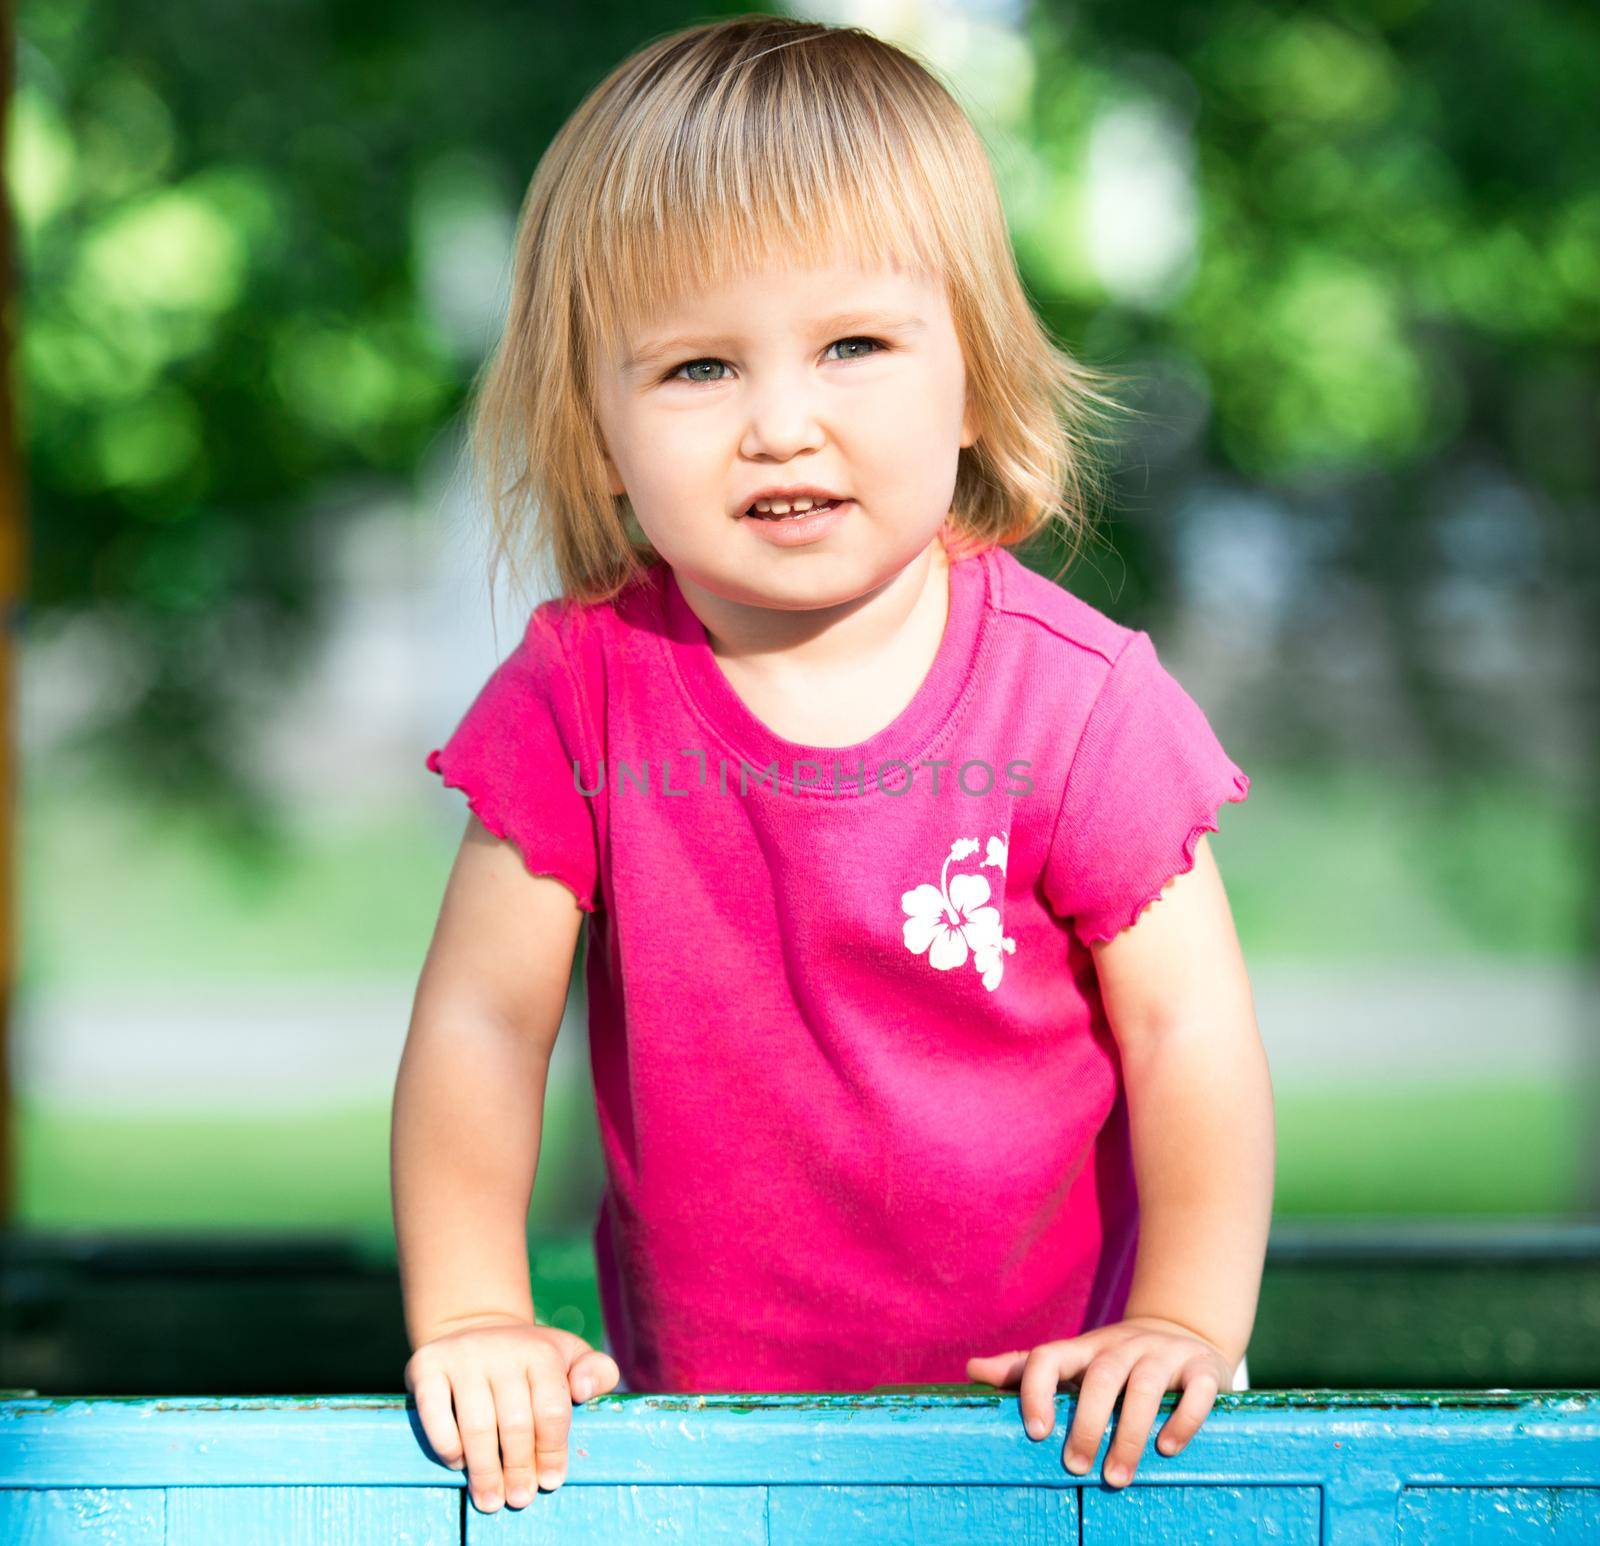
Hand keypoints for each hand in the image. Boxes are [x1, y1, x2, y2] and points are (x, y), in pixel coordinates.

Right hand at [405, 1316, 620, 1512]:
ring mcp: (462, 1355)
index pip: (552, 1409)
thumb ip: (597, 1372)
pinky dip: (448, 1445)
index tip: (550, 1481)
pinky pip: (434, 1414)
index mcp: (541, 1350)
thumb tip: (582, 1391)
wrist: (476, 1329)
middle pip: (515, 1423)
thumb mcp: (570, 1357)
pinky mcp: (427, 1364)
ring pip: (477, 1425)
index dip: (552, 1451)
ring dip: (485, 1471)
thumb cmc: (530, 1360)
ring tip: (491, 1500)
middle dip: (519, 1468)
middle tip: (520, 1499)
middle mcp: (502, 1348)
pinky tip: (459, 1464)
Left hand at [966, 1316, 1235, 1487]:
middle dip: (1086, 1424)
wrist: (1184, 1334)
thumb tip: (971, 1371)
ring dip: (1128, 1434)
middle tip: (1075, 1467)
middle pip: (1099, 1377)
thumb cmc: (1115, 1364)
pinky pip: (1195, 1390)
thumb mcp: (1073, 1362)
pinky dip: (1181, 1419)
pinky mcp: (1203, 1368)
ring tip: (1116, 1477)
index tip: (1035, 1432)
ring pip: (1142, 1387)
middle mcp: (1122, 1346)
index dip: (1036, 1389)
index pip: (1049, 1356)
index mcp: (1085, 1348)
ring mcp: (1163, 1354)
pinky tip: (1167, 1448)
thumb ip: (1025, 1371)